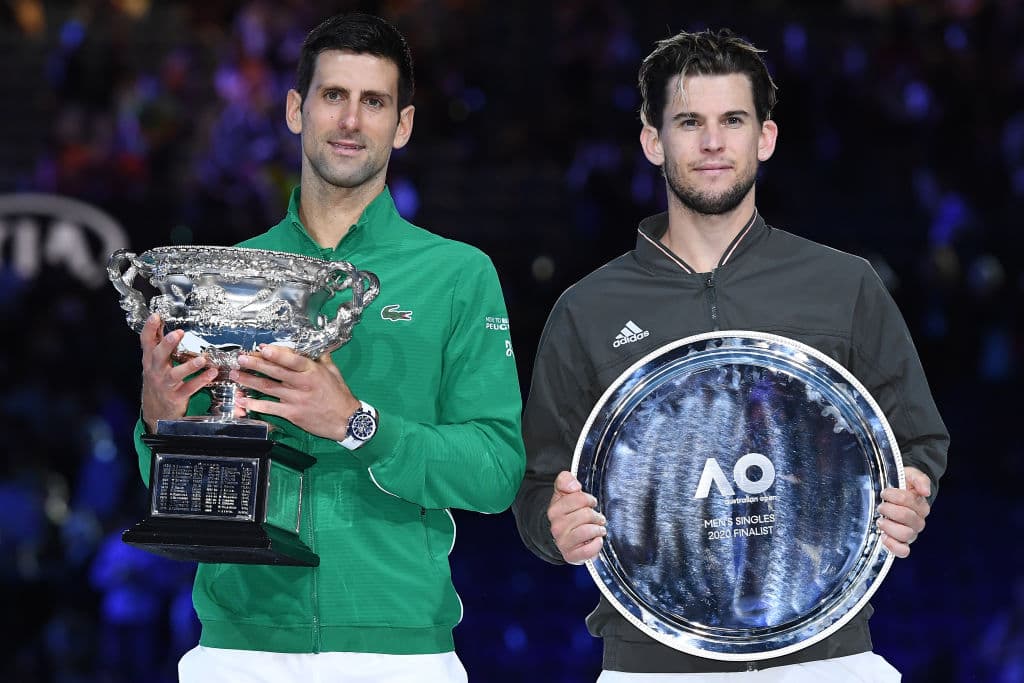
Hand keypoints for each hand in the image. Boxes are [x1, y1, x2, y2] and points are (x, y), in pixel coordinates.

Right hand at [140, 314, 218, 431]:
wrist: (156, 410)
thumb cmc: (158, 380)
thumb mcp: (154, 361)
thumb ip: (158, 343)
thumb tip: (158, 321)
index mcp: (149, 360)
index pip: (146, 342)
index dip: (149, 329)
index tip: (156, 316)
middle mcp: (155, 371)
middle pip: (158, 356)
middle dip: (167, 344)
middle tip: (177, 333)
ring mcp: (165, 384)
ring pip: (175, 374)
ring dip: (189, 366)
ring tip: (202, 359)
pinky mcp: (176, 396)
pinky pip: (190, 388)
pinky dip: (201, 380)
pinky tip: (212, 373)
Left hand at [231, 345, 359, 441]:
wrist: (345, 421)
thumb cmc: (339, 395)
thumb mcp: (333, 371)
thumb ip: (320, 357)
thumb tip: (311, 345)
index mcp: (312, 371)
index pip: (292, 360)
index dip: (276, 354)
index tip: (262, 348)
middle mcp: (302, 384)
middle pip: (275, 372)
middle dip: (255, 364)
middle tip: (240, 358)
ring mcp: (296, 400)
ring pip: (268, 388)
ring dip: (250, 381)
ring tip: (235, 375)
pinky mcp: (292, 414)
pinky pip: (270, 408)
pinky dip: (255, 404)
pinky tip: (243, 400)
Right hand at [548, 470, 606, 564]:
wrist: (562, 537)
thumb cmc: (567, 514)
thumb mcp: (563, 493)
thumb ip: (565, 480)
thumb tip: (574, 486)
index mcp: (554, 510)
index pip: (579, 498)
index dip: (589, 499)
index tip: (591, 503)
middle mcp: (556, 527)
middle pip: (586, 514)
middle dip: (596, 515)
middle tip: (597, 518)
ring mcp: (563, 542)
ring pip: (588, 531)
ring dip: (598, 529)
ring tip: (599, 529)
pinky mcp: (571, 556)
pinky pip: (589, 550)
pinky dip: (597, 544)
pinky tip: (596, 540)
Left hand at [878, 466, 930, 557]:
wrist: (894, 496)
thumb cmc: (902, 487)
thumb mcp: (910, 476)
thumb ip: (919, 479)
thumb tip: (925, 491)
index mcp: (921, 506)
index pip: (910, 501)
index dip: (894, 495)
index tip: (884, 492)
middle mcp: (918, 521)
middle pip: (907, 518)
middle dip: (889, 509)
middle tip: (881, 506)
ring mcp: (910, 533)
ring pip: (905, 534)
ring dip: (889, 526)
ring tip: (880, 520)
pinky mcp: (902, 543)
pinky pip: (903, 551)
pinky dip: (893, 546)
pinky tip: (883, 536)